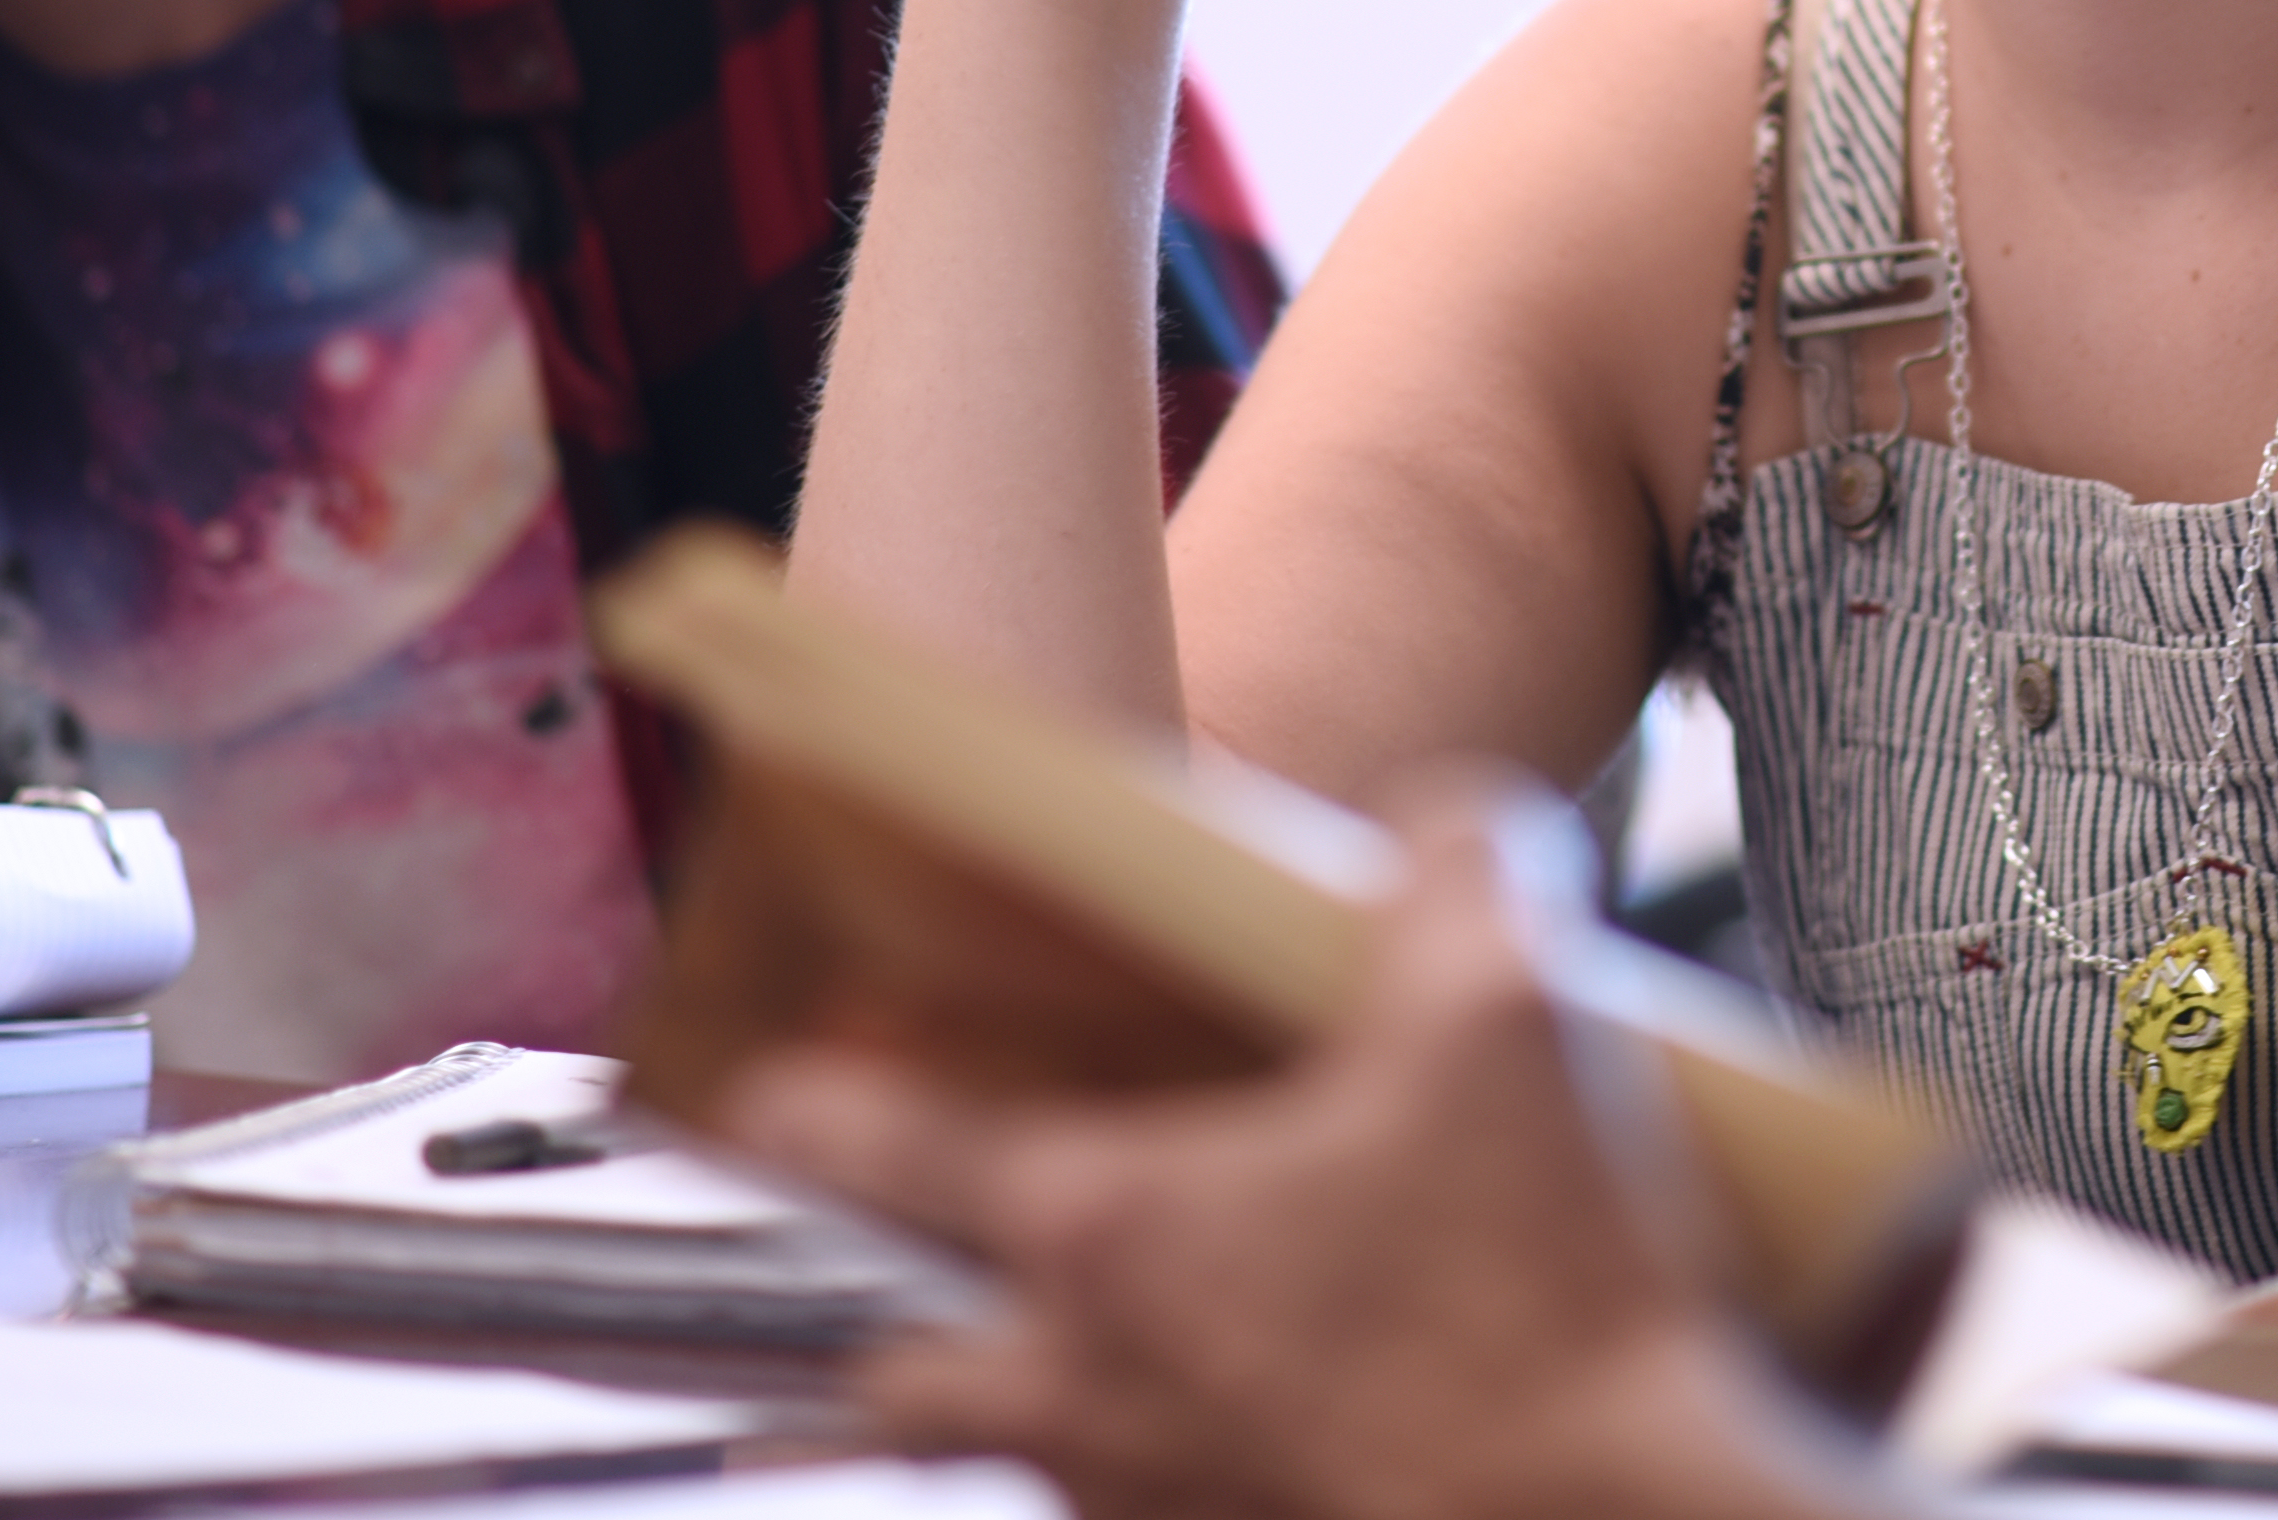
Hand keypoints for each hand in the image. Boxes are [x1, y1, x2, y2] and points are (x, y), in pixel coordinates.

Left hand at [726, 798, 1872, 1519]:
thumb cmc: (1528, 1300)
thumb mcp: (1507, 1020)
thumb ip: (1452, 881)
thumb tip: (1442, 827)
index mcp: (1110, 1236)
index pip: (891, 1158)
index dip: (805, 1115)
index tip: (749, 1097)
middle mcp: (1089, 1389)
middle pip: (902, 1376)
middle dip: (883, 1329)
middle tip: (903, 1287)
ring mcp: (1155, 1502)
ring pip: (1019, 1463)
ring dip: (1025, 1409)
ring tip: (1097, 1358)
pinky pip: (1146, 1516)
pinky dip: (1164, 1474)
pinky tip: (1254, 1430)